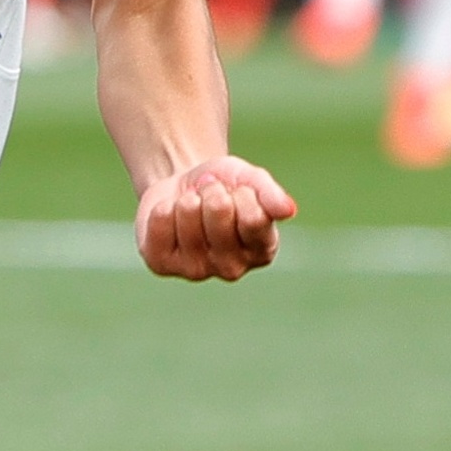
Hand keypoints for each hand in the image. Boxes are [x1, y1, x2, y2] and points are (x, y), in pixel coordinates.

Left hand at [136, 154, 293, 281]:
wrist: (183, 189)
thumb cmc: (224, 187)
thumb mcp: (250, 180)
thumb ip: (270, 194)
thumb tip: (288, 210)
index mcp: (262, 250)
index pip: (254, 218)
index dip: (242, 192)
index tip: (238, 192)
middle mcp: (232, 268)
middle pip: (219, 212)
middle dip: (213, 191)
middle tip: (210, 196)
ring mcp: (196, 271)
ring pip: (188, 212)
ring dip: (188, 198)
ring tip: (192, 205)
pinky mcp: (162, 265)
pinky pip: (161, 221)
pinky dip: (164, 208)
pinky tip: (171, 217)